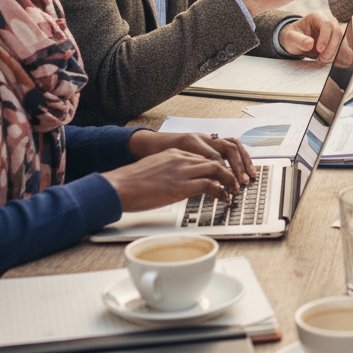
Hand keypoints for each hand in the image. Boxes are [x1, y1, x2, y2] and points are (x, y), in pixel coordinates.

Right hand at [103, 148, 241, 212]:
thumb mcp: (153, 170)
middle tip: (234, 184)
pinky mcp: (181, 186)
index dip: (215, 168)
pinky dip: (221, 192)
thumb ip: (167, 172)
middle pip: (214, 161)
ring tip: (233, 192)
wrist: (118, 187)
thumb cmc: (130, 183)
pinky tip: (223, 198)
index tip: (221, 177)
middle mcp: (181, 159)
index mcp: (174, 154)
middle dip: (228, 172)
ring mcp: (182, 171)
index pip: (202, 157)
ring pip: (217, 170)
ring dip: (229, 181)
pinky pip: (210, 185)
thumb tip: (174, 183)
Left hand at [279, 10, 343, 61]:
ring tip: (322, 60)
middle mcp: (329, 22)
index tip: (319, 50)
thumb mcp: (290, 37)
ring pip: (341, 41)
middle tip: (321, 59)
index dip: (325, 37)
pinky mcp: (337, 40)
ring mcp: (335, 31)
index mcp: (317, 17)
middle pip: (337, 33)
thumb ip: (298, 40)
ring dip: (334, 53)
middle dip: (331, 48)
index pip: (327, 24)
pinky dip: (337, 56)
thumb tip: (310, 44)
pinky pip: (342, 48)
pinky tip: (328, 60)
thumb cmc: (293, 36)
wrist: (296, 40)